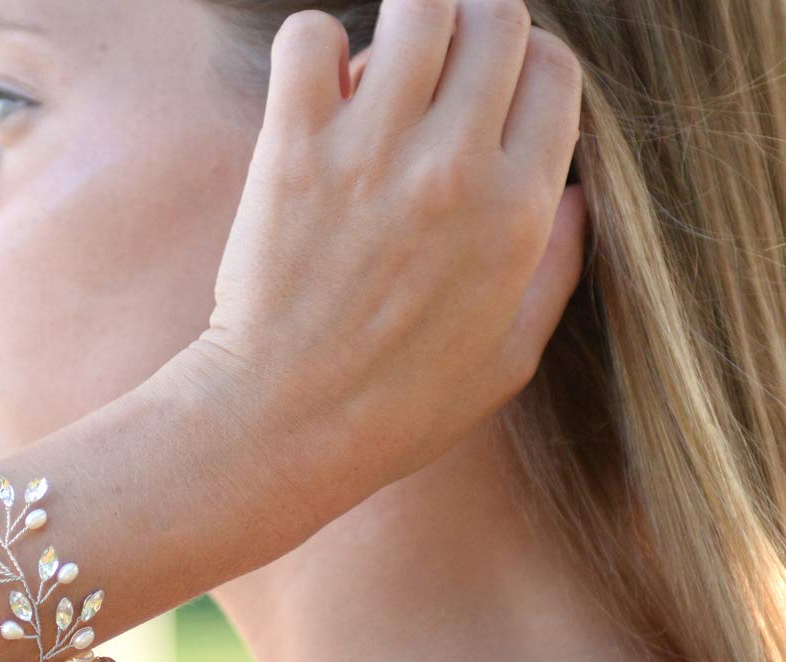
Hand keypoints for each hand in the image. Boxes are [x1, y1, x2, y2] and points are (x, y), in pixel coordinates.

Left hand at [178, 0, 587, 537]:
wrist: (281, 428)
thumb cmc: (392, 411)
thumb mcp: (507, 361)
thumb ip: (554, 271)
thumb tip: (572, 196)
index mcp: (517, 211)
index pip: (554, 71)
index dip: (523, 75)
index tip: (486, 106)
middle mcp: (455, 168)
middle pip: (496, 19)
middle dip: (469, 38)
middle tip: (431, 85)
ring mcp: (372, 152)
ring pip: (417, 7)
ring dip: (400, 29)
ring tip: (374, 82)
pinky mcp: (293, 151)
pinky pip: (310, 38)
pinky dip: (312, 50)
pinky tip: (311, 97)